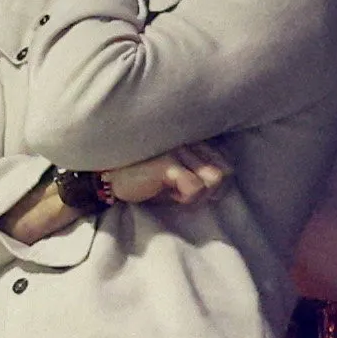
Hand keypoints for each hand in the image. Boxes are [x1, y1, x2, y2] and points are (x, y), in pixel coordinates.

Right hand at [104, 142, 234, 205]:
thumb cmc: (145, 178)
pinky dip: (185, 197)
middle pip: (226, 171)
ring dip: (198, 194)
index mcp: (196, 142)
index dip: (216, 185)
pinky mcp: (168, 161)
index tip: (194, 190)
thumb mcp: (176, 176)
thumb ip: (199, 176)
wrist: (109, 176)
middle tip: (186, 194)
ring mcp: (180, 149)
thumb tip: (219, 190)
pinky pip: (194, 186)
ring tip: (177, 192)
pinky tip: (168, 193)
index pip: (228, 164)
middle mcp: (191, 140)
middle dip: (210, 191)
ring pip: (215, 178)